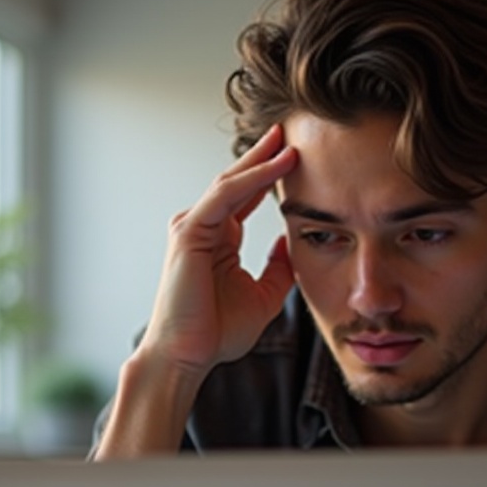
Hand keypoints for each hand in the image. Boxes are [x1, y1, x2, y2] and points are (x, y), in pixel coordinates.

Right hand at [137, 123, 298, 378]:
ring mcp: (193, 226)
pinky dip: (252, 179)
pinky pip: (225, 196)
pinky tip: (276, 166)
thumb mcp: (264, 297)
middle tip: (290, 129)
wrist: (188, 357)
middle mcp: (204, 227)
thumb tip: (291, 243)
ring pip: (231, 182)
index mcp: (220, 241)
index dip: (270, 175)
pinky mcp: (189, 232)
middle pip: (237, 180)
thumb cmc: (217, 333)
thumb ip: (279, 269)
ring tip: (288, 139)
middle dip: (263, 154)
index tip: (298, 156)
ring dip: (261, 159)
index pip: (246, 197)